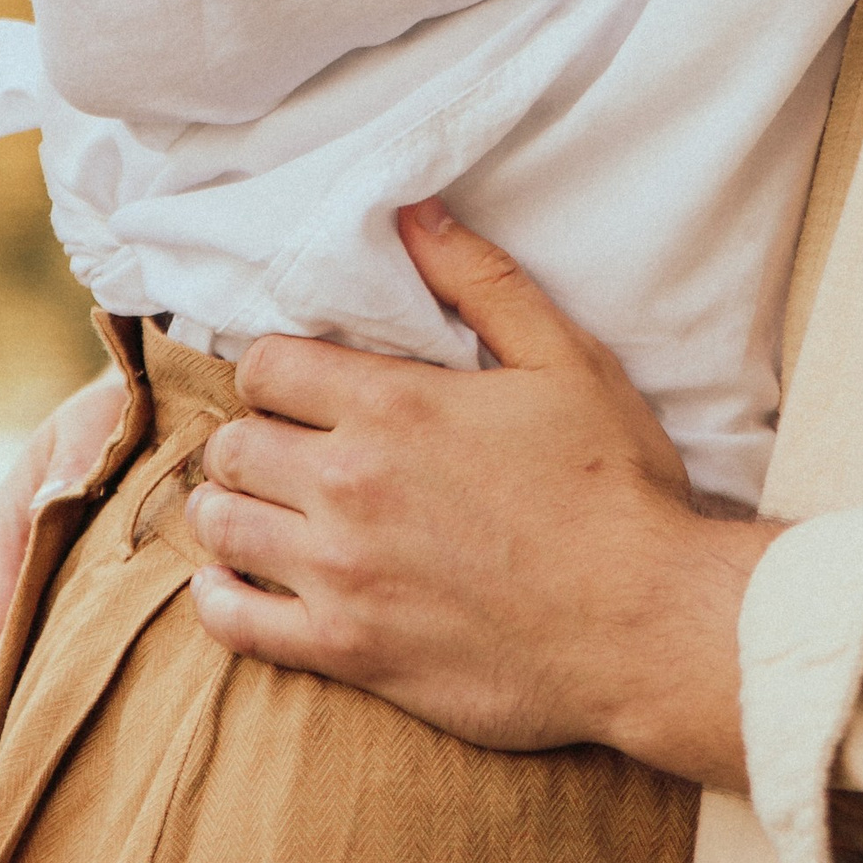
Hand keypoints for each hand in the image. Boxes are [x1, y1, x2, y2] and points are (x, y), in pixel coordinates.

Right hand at [0, 369, 129, 764]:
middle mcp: (17, 570)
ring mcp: (50, 587)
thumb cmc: (122, 405)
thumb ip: (73, 465)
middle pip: (0, 660)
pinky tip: (85, 742)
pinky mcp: (88, 597)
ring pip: (33, 664)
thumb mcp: (90, 427)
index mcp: (3, 532)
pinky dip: (69, 692)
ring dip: (31, 714)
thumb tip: (51, 507)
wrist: (169, 392)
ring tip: (27, 790)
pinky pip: (72, 653)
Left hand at [185, 202, 775, 788]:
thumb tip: (413, 213)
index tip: (301, 388)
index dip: (276, 370)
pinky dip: (219, 600)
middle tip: (286, 450)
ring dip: (232, 510)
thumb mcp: (565, 358)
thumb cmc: (614, 485)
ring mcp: (341, 572)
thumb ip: (480, 279)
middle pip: (234, 445)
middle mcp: (349, 483)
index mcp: (393, 406)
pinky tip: (234, 585)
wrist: (644, 623)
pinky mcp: (346, 650)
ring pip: (222, 526)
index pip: (267, 366)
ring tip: (264, 509)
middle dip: (251, 438)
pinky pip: (233, 624)